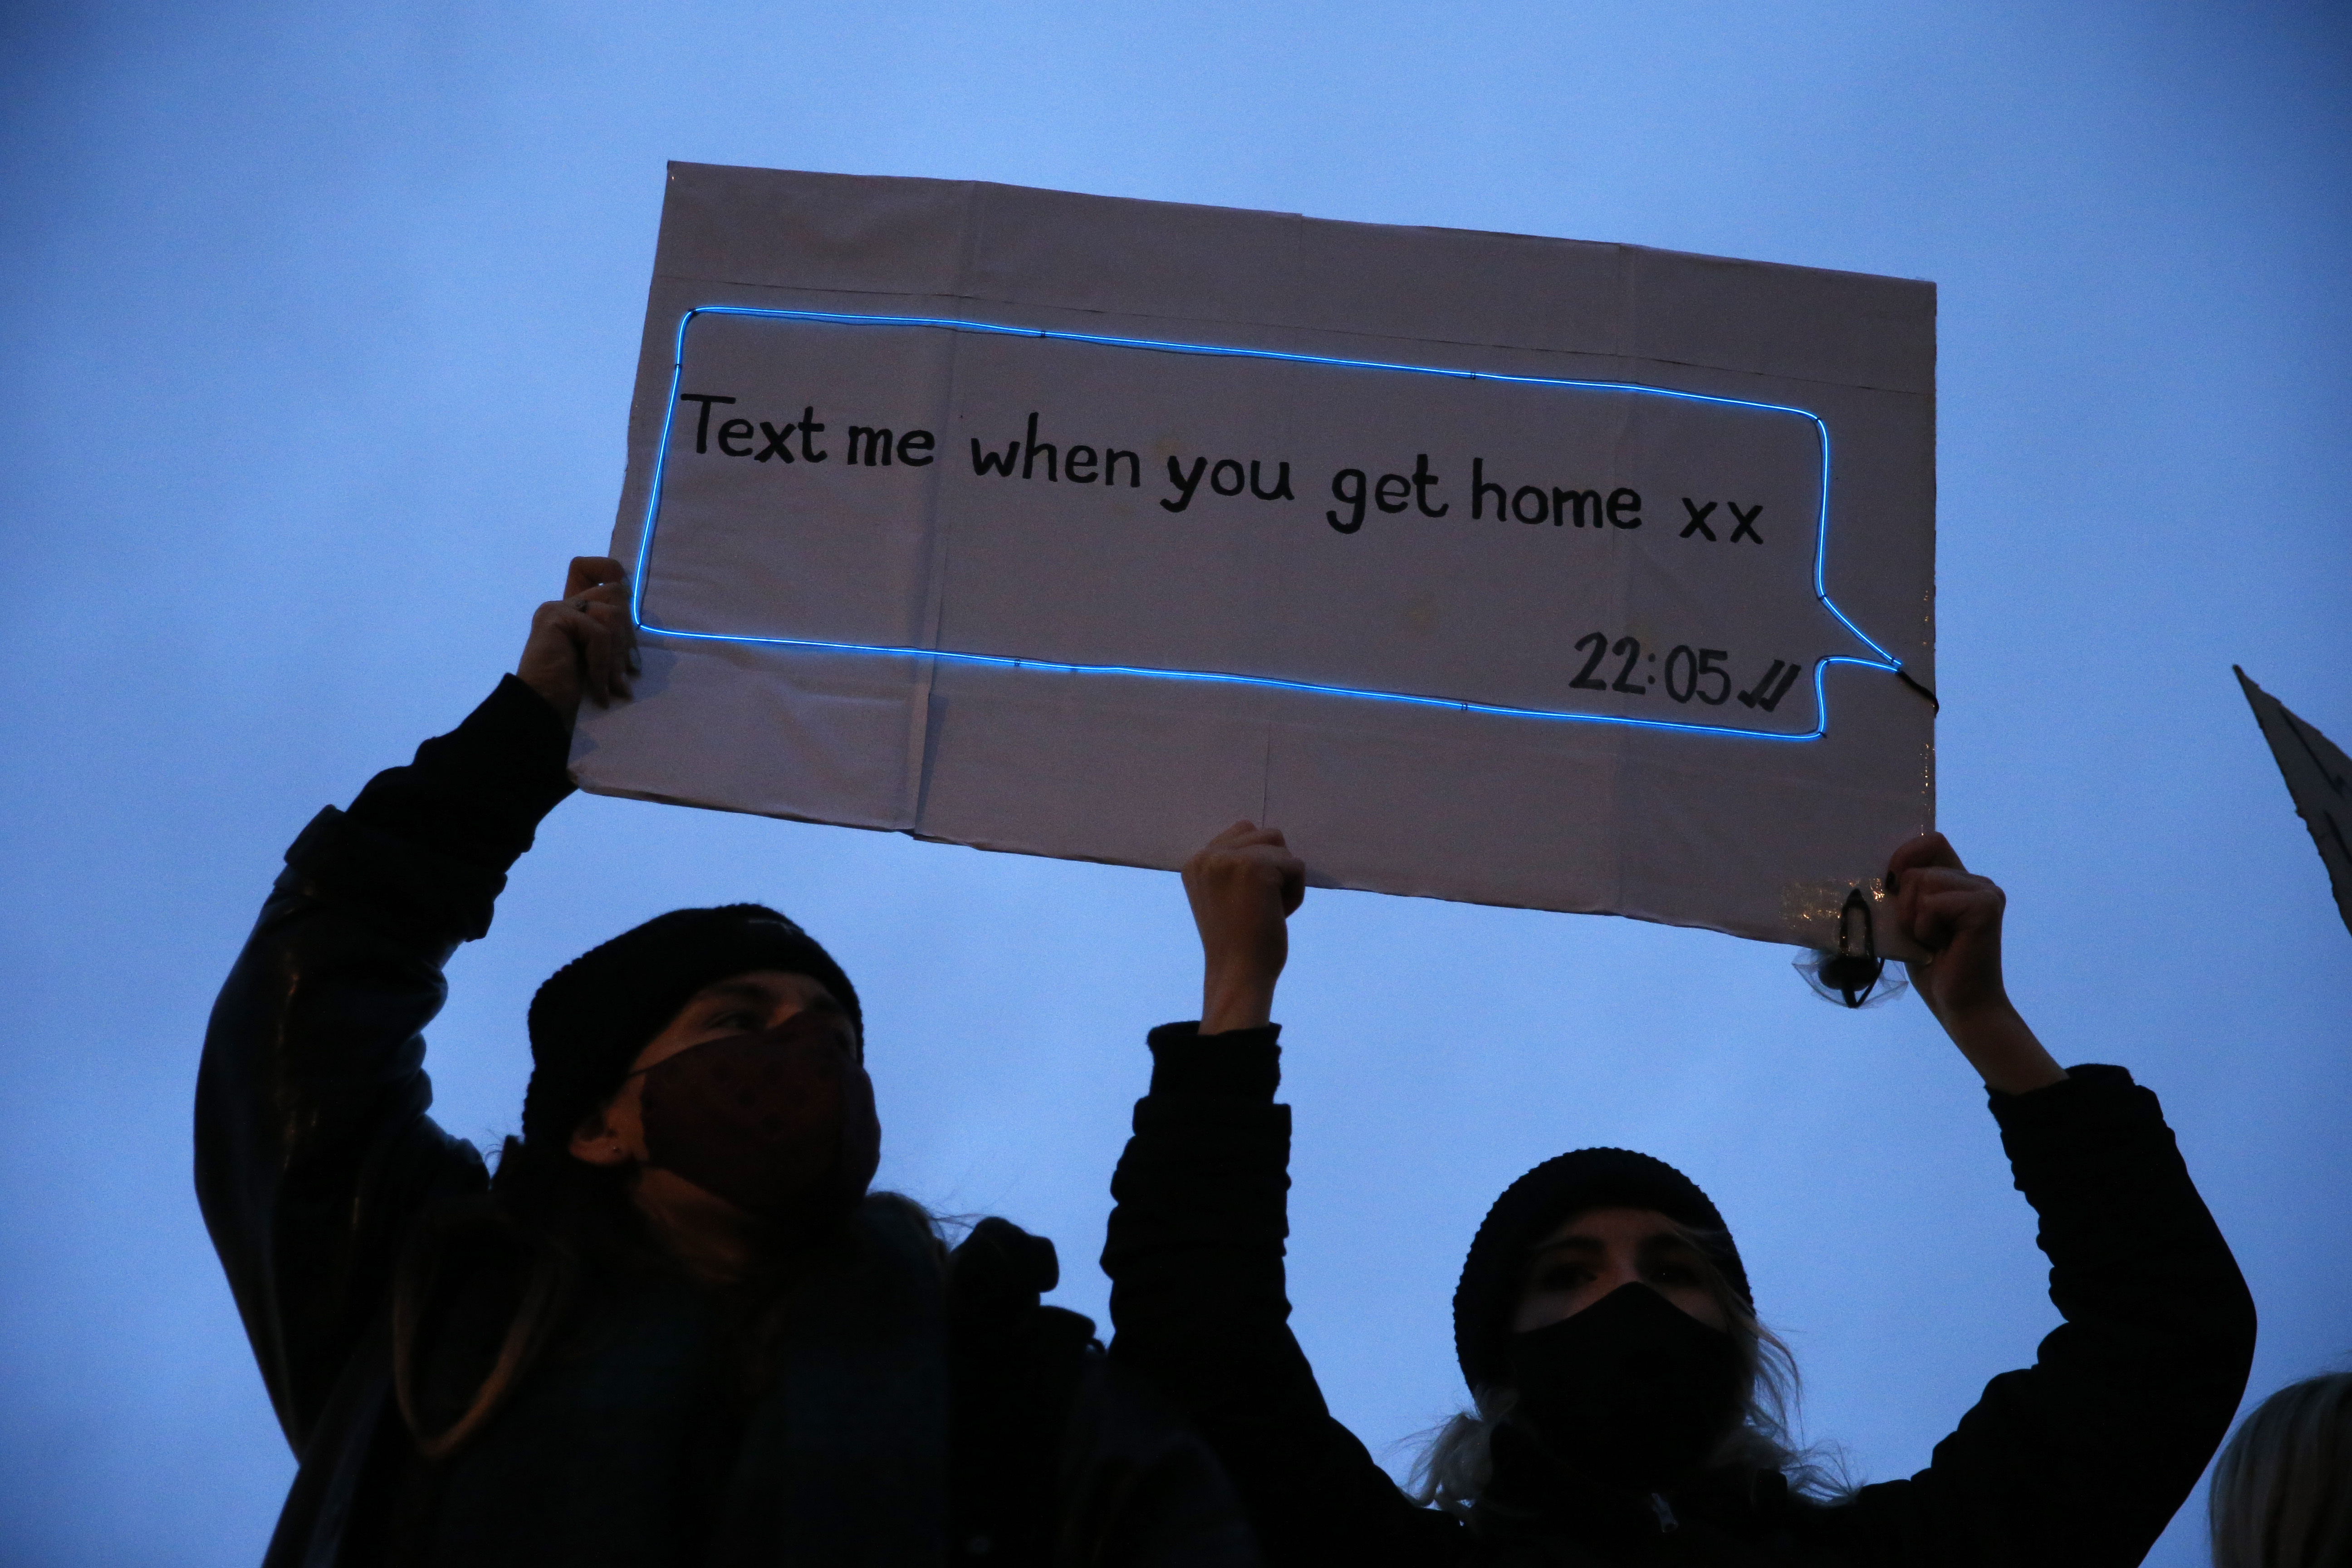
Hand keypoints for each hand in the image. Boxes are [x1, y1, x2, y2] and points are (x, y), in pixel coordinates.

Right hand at [517, 557, 637, 728]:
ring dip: (618, 656)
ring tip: (615, 687)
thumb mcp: (601, 658)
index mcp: (575, 608)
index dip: (614, 575)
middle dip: (628, 636)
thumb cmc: (572, 692)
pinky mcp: (555, 617)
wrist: (543, 710)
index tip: (625, 620)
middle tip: (629, 671)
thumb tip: (637, 628)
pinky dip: (604, 665)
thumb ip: (613, 634)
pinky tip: (600, 690)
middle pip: (616, 591)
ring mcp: (558, 608)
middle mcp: (565, 603)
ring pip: (612, 613)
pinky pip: (599, 634)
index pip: (596, 568)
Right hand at [1182, 821, 1305, 1033]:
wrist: (1238, 974)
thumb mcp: (1223, 895)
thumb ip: (1233, 866)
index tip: (1247, 900)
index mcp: (1196, 862)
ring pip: (1282, 848)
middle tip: (1258, 905)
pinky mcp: (1257, 868)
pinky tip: (1277, 915)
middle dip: (1274, 868)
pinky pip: (1296, 866)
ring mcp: (1230, 859)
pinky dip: (1295, 893)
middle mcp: (1208, 855)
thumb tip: (1269, 839)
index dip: (1259, 863)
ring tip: (1267, 908)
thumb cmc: (1236, 943)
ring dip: (1285, 878)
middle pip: (1266, 835)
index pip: (1243, 832)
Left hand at [1886, 833, 2063, 1093]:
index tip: (1890, 883)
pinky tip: (1940, 945)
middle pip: (1918, 865)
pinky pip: (1931, 904)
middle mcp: (1977, 881)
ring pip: (1921, 882)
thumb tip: (1879, 871)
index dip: (1905, 855)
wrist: (1960, 1004)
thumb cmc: (1931, 966)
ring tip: (1931, 941)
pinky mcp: (1986, 906)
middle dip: (1903, 901)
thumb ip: (1904, 892)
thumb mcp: (1909, 920)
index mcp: (1959, 880)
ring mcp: (1985, 892)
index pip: (1930, 841)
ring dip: (1913, 918)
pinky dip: (1924, 927)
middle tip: (1920, 933)